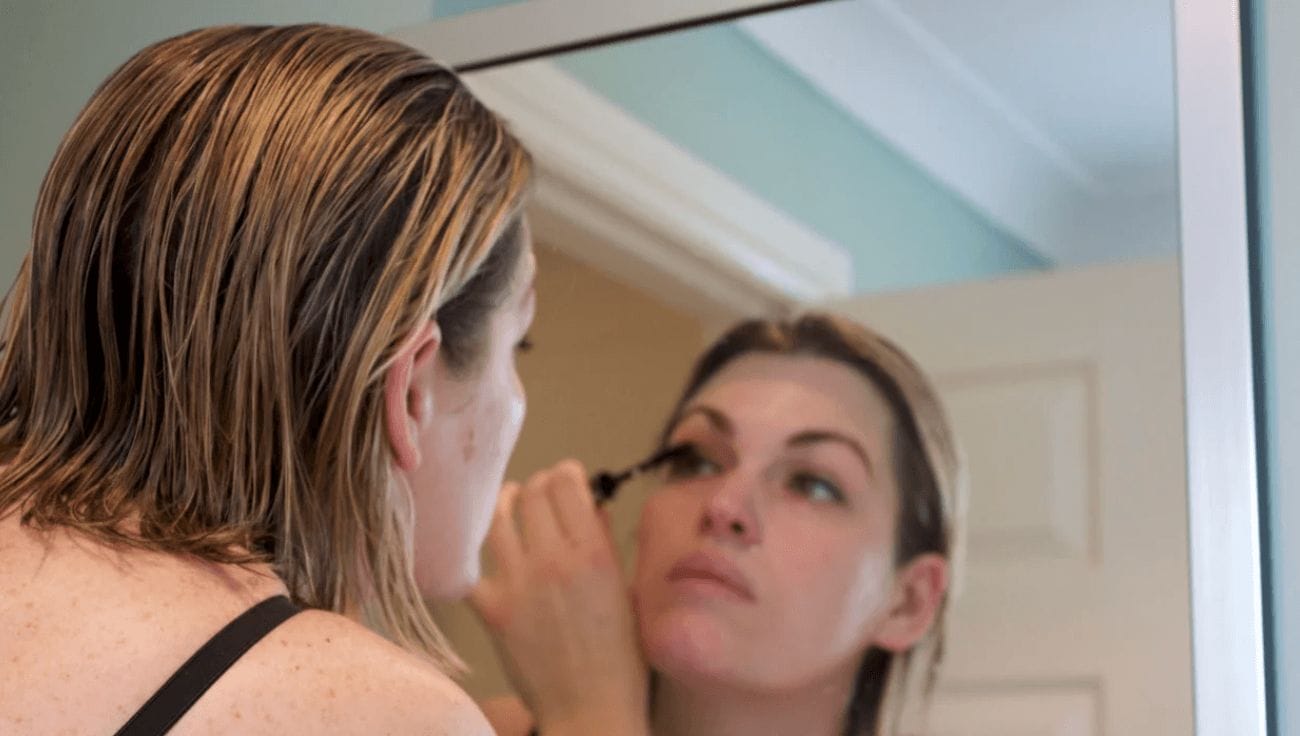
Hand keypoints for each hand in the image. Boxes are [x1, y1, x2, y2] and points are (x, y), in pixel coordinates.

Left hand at [469, 460, 648, 735]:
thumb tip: (593, 508)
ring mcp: (519, 584)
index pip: (567, 483)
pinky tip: (481, 550)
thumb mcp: (626, 591)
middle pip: (532, 493)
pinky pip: (470, 567)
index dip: (566, 473)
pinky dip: (473, 556)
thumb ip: (607, 544)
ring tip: (509, 502)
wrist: (591, 709)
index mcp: (595, 553)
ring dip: (504, 504)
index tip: (567, 477)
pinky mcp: (493, 610)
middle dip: (538, 485)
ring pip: (497, 518)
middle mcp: (554, 560)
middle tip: (540, 492)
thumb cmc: (620, 658)